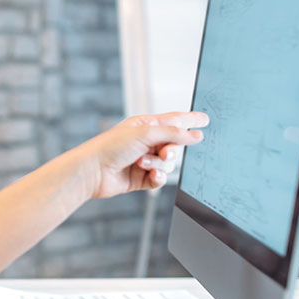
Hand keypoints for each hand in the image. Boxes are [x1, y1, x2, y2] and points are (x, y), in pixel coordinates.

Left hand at [85, 111, 208, 197]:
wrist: (93, 171)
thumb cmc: (112, 146)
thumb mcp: (145, 133)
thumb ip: (173, 133)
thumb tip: (196, 135)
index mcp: (145, 125)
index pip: (174, 120)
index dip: (190, 120)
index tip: (206, 120)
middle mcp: (145, 142)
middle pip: (174, 145)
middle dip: (171, 150)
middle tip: (164, 153)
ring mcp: (144, 160)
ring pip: (168, 164)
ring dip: (158, 165)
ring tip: (142, 164)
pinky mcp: (141, 178)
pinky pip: (161, 179)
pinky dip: (158, 178)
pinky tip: (150, 176)